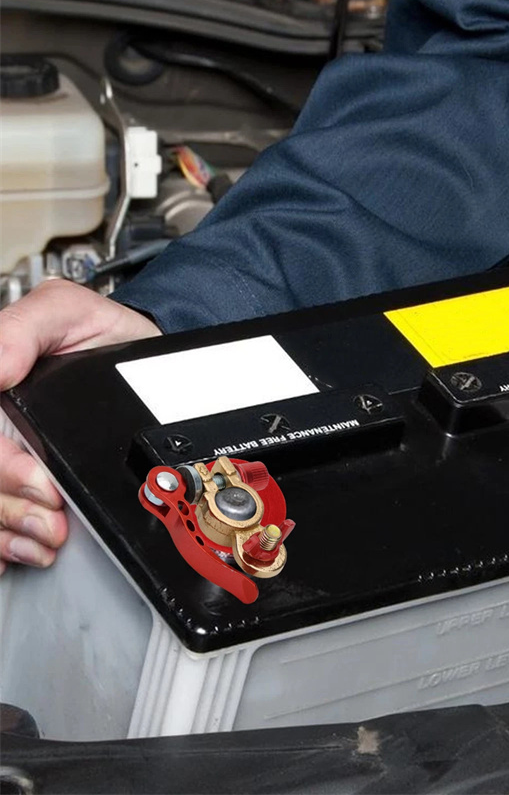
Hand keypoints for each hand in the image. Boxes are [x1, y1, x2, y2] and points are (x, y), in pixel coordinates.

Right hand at [0, 280, 160, 573]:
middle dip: (6, 505)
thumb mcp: (68, 310)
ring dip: (5, 529)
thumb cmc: (103, 333)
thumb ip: (21, 331)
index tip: (35, 481)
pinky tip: (18, 551)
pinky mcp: (17, 474)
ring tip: (45, 539)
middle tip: (50, 520)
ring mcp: (4, 446)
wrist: (142, 362)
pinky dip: (1, 541)